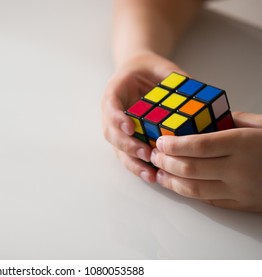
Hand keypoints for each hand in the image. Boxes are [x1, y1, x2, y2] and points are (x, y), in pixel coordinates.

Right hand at [101, 51, 186, 182]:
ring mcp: (118, 128)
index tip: (130, 127)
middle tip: (145, 154)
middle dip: (127, 146)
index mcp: (115, 90)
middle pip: (110, 133)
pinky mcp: (127, 139)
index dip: (117, 118)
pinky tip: (153, 177)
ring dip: (133, 163)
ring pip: (118, 149)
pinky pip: (129, 155)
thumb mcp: (161, 67)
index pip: (110, 105)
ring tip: (150, 175)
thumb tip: (199, 93)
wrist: (138, 73)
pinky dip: (139, 167)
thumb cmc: (148, 69)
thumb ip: (175, 78)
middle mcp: (112, 113)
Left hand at [150, 112, 261, 211]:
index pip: (198, 146)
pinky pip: (207, 200)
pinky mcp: (241, 205)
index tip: (161, 141)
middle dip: (166, 162)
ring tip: (159, 173)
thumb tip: (202, 118)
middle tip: (155, 155)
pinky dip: (188, 192)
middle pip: (190, 169)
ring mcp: (239, 191)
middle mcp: (238, 170)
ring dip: (171, 182)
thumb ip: (231, 119)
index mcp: (242, 144)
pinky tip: (177, 185)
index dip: (174, 145)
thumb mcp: (261, 124)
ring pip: (194, 189)